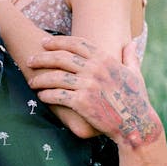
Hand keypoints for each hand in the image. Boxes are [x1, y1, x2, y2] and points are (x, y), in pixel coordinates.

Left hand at [27, 35, 162, 147]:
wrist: (136, 124)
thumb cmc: (136, 100)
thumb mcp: (135, 74)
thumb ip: (130, 57)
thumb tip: (130, 43)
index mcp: (105, 59)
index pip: (77, 43)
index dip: (58, 41)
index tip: (44, 42)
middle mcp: (95, 69)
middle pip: (61, 57)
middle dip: (43, 58)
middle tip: (30, 60)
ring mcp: (88, 85)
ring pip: (56, 77)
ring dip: (40, 78)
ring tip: (31, 81)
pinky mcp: (82, 102)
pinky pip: (58, 95)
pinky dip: (47, 95)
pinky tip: (41, 96)